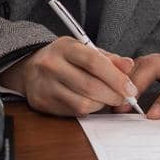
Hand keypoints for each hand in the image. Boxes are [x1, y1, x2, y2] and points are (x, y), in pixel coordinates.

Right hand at [0, 37, 138, 116]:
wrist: (30, 67)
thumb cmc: (64, 58)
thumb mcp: (85, 49)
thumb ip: (108, 58)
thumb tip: (129, 66)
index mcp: (64, 47)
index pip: (93, 62)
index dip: (116, 77)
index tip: (130, 88)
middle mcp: (51, 65)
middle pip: (90, 86)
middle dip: (113, 95)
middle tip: (125, 98)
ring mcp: (44, 86)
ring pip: (83, 103)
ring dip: (102, 104)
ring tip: (107, 99)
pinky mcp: (42, 103)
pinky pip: (73, 112)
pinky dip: (89, 109)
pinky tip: (92, 102)